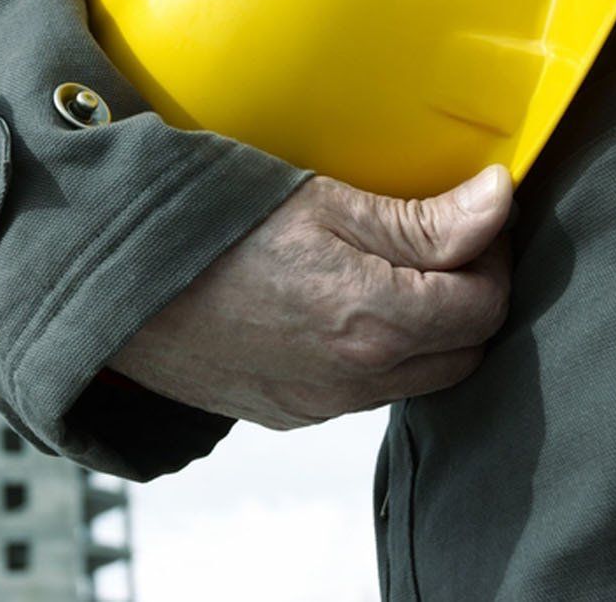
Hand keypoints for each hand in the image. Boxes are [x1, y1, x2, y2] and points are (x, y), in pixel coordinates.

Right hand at [105, 165, 513, 429]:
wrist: (117, 284)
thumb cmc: (209, 230)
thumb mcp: (321, 203)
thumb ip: (421, 220)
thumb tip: (498, 204)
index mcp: (375, 322)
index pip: (486, 302)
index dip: (490, 251)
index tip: (468, 213)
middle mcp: (357, 379)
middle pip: (464, 350)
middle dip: (467, 296)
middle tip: (438, 241)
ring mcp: (322, 404)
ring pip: (416, 376)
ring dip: (423, 329)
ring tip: (384, 270)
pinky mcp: (290, 412)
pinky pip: (363, 391)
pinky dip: (374, 353)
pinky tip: (336, 306)